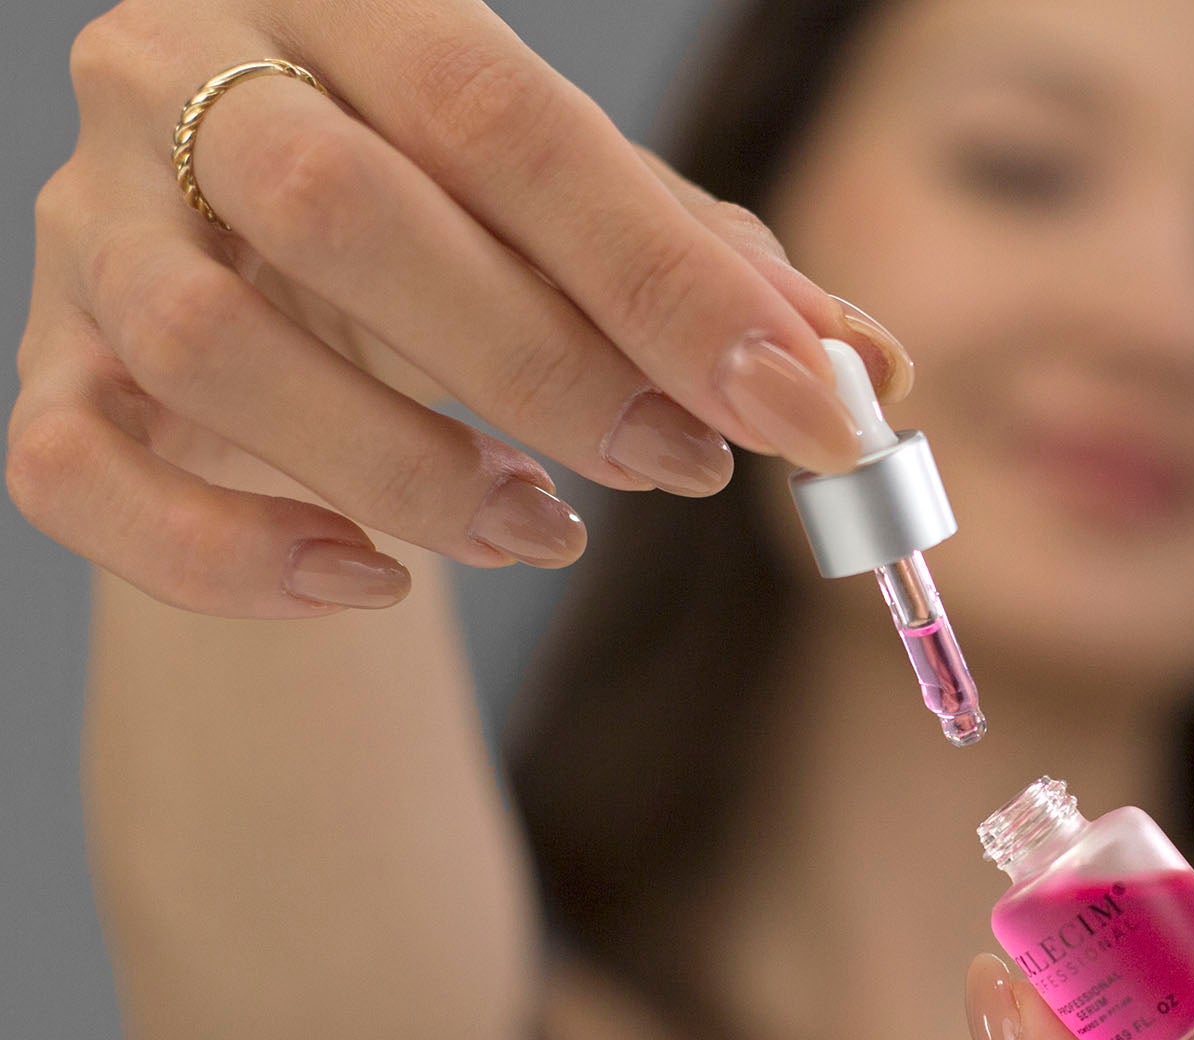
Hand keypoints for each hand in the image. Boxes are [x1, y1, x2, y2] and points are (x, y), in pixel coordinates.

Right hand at [8, 0, 910, 614]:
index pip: (497, 112)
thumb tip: (868, 380)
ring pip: (213, 349)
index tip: (798, 404)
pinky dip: (234, 555)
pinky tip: (374, 585)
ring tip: (551, 536)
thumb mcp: (598, 231)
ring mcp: (93, 225)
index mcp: (348, 2)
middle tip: (680, 468)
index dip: (658, 271)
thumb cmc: (469, 236)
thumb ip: (724, 287)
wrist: (286, 283)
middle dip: (543, 367)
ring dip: (412, 471)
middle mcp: (186, 77)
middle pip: (341, 210)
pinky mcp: (50, 369)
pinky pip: (79, 473)